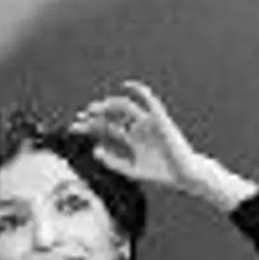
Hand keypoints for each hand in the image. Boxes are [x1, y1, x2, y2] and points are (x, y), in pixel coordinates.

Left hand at [70, 80, 207, 194]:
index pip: (106, 129)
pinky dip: (139, 90)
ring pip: (125, 107)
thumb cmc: (160, 173)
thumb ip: (113, 161)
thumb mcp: (131, 170)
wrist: (184, 175)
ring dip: (110, 105)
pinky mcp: (160, 118)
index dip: (90, 127)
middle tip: (81, 116)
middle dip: (96, 115)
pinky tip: (126, 85)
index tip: (74, 126)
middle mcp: (136, 128)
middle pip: (112, 116)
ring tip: (96, 107)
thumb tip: (94, 149)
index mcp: (130, 139)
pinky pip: (149, 100)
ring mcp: (147, 122)